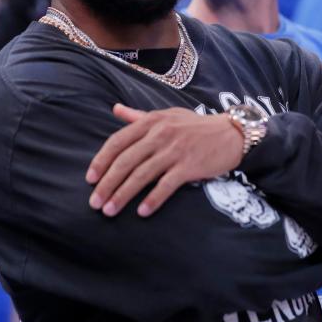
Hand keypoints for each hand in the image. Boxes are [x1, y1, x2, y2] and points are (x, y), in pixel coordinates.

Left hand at [86, 104, 243, 217]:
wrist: (231, 133)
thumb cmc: (196, 126)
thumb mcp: (167, 115)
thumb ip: (138, 116)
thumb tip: (115, 109)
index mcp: (151, 121)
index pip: (118, 141)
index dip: (101, 160)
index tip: (90, 178)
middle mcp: (160, 134)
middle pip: (125, 161)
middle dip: (107, 184)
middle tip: (95, 202)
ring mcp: (174, 150)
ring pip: (141, 175)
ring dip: (123, 195)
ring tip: (110, 210)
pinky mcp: (189, 166)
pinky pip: (166, 185)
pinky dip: (152, 199)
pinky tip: (142, 212)